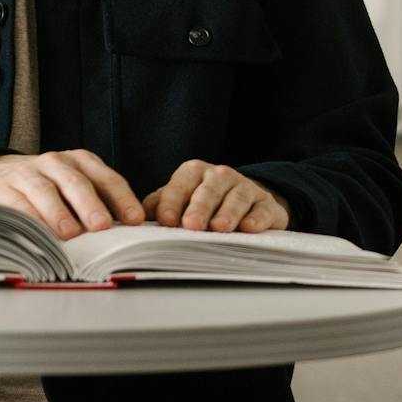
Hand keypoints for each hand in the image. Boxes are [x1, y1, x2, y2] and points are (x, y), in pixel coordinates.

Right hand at [0, 150, 144, 239]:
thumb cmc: (49, 188)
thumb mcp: (75, 188)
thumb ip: (99, 205)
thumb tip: (127, 234)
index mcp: (81, 161)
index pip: (106, 179)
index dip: (122, 199)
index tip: (135, 220)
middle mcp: (56, 162)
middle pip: (76, 182)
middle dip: (91, 205)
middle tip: (102, 225)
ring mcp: (28, 173)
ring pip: (45, 191)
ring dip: (59, 213)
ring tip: (70, 233)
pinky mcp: (3, 189)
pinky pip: (17, 205)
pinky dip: (29, 220)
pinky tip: (39, 235)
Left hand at [143, 160, 289, 233]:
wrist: (246, 203)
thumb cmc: (204, 203)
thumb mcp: (180, 200)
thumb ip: (160, 206)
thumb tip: (136, 218)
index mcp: (194, 173)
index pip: (181, 185)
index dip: (173, 202)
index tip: (166, 220)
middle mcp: (219, 176)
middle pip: (209, 190)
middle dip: (200, 207)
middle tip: (192, 225)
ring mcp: (245, 188)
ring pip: (237, 197)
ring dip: (228, 212)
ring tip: (220, 228)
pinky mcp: (266, 204)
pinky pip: (262, 209)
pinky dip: (257, 218)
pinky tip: (250, 228)